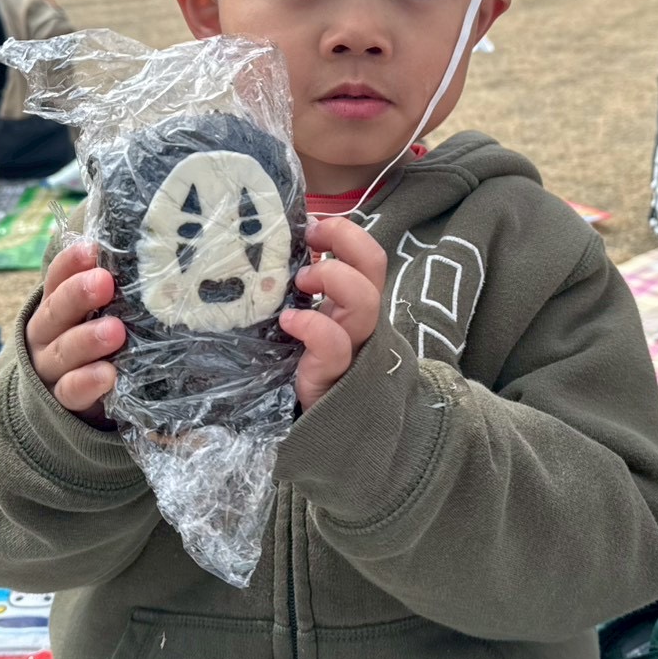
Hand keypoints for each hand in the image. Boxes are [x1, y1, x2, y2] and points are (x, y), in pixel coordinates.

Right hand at [25, 242, 126, 423]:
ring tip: (115, 331)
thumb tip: (154, 262)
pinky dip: (87, 382)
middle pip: (56, 311)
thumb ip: (114, 295)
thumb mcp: (98, 315)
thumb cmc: (94, 344)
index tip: (92, 249)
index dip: (71, 263)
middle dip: (78, 295)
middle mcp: (46, 335)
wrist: (69, 399)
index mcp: (55, 307)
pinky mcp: (63, 400)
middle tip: (104, 282)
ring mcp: (50, 368)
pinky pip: (70, 391)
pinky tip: (108, 374)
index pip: (57, 279)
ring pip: (62, 351)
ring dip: (87, 339)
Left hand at [279, 217, 386, 411]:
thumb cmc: (305, 365)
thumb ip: (305, 289)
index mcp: (354, 302)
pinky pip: (334, 344)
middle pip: (376, 265)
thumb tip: (281, 246)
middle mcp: (360, 320)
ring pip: (365, 301)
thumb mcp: (308, 317)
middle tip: (311, 246)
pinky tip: (289, 322)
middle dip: (345, 241)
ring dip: (332, 278)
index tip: (313, 227)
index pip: (370, 255)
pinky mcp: (334, 375)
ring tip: (301, 283)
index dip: (347, 232)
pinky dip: (312, 324)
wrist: (319, 430)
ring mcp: (353, 347)